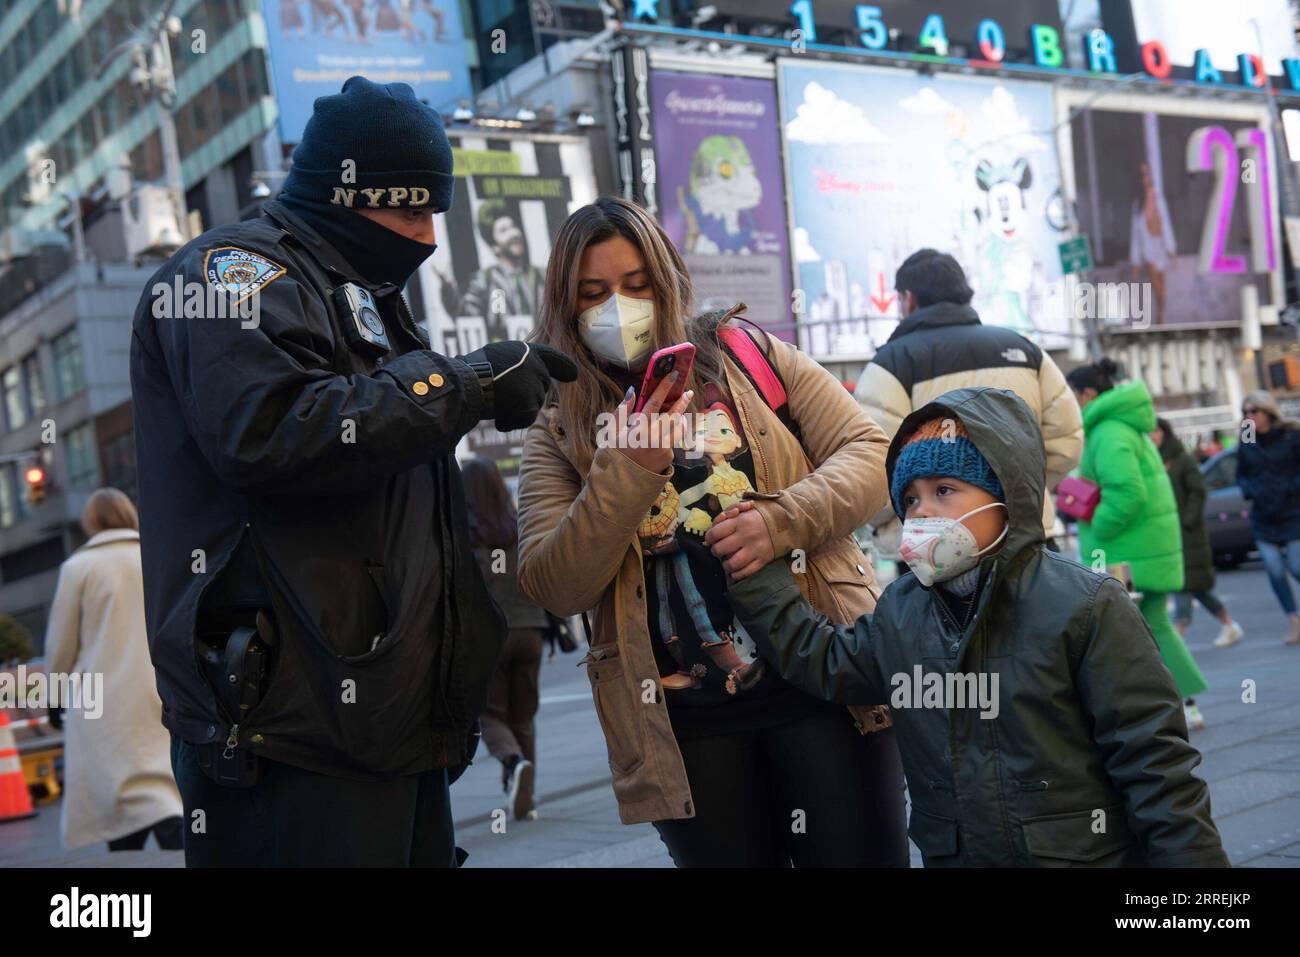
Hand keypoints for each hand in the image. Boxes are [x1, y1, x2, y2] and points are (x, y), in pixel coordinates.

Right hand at [461, 341, 577, 431]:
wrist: (464, 384)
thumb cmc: (471, 373)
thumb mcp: (496, 358)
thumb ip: (516, 365)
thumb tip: (527, 375)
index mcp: (525, 351)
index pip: (551, 358)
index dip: (564, 367)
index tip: (574, 375)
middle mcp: (534, 364)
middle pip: (541, 389)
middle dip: (526, 399)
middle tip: (502, 398)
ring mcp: (533, 383)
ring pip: (533, 406)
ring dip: (515, 411)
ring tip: (494, 404)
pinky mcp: (530, 401)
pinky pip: (525, 419)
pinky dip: (510, 422)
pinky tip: (496, 417)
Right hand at [614, 373, 691, 473]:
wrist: (620, 484)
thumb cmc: (613, 456)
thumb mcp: (611, 431)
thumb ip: (622, 410)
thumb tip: (632, 391)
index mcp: (639, 429)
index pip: (655, 402)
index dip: (665, 387)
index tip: (673, 375)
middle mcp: (655, 438)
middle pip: (674, 414)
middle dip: (682, 401)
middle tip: (687, 392)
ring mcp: (664, 449)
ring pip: (679, 427)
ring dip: (681, 418)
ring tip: (680, 414)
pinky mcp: (668, 458)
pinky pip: (673, 441)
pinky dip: (670, 436)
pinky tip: (660, 439)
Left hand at [705, 499, 773, 579]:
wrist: (784, 522)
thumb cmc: (757, 516)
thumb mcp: (742, 509)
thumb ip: (726, 515)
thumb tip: (714, 526)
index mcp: (739, 521)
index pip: (714, 533)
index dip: (709, 538)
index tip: (711, 539)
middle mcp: (746, 535)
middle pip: (719, 550)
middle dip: (716, 551)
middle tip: (719, 550)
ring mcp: (755, 549)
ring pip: (731, 564)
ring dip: (725, 565)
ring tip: (726, 561)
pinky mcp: (763, 560)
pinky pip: (745, 572)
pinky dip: (737, 574)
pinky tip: (735, 570)